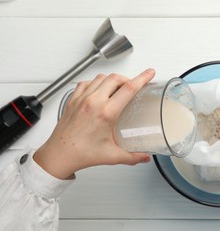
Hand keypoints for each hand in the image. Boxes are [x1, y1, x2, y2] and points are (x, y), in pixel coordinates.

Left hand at [34, 69, 155, 179]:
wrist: (59, 155)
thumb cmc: (81, 153)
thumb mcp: (112, 156)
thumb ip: (133, 157)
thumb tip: (144, 157)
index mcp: (106, 113)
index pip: (129, 88)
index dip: (142, 78)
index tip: (149, 73)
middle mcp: (93, 102)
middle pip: (116, 78)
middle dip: (128, 78)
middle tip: (134, 85)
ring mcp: (82, 98)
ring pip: (101, 77)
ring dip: (112, 79)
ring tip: (118, 88)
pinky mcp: (73, 99)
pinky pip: (86, 82)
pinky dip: (96, 82)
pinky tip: (99, 90)